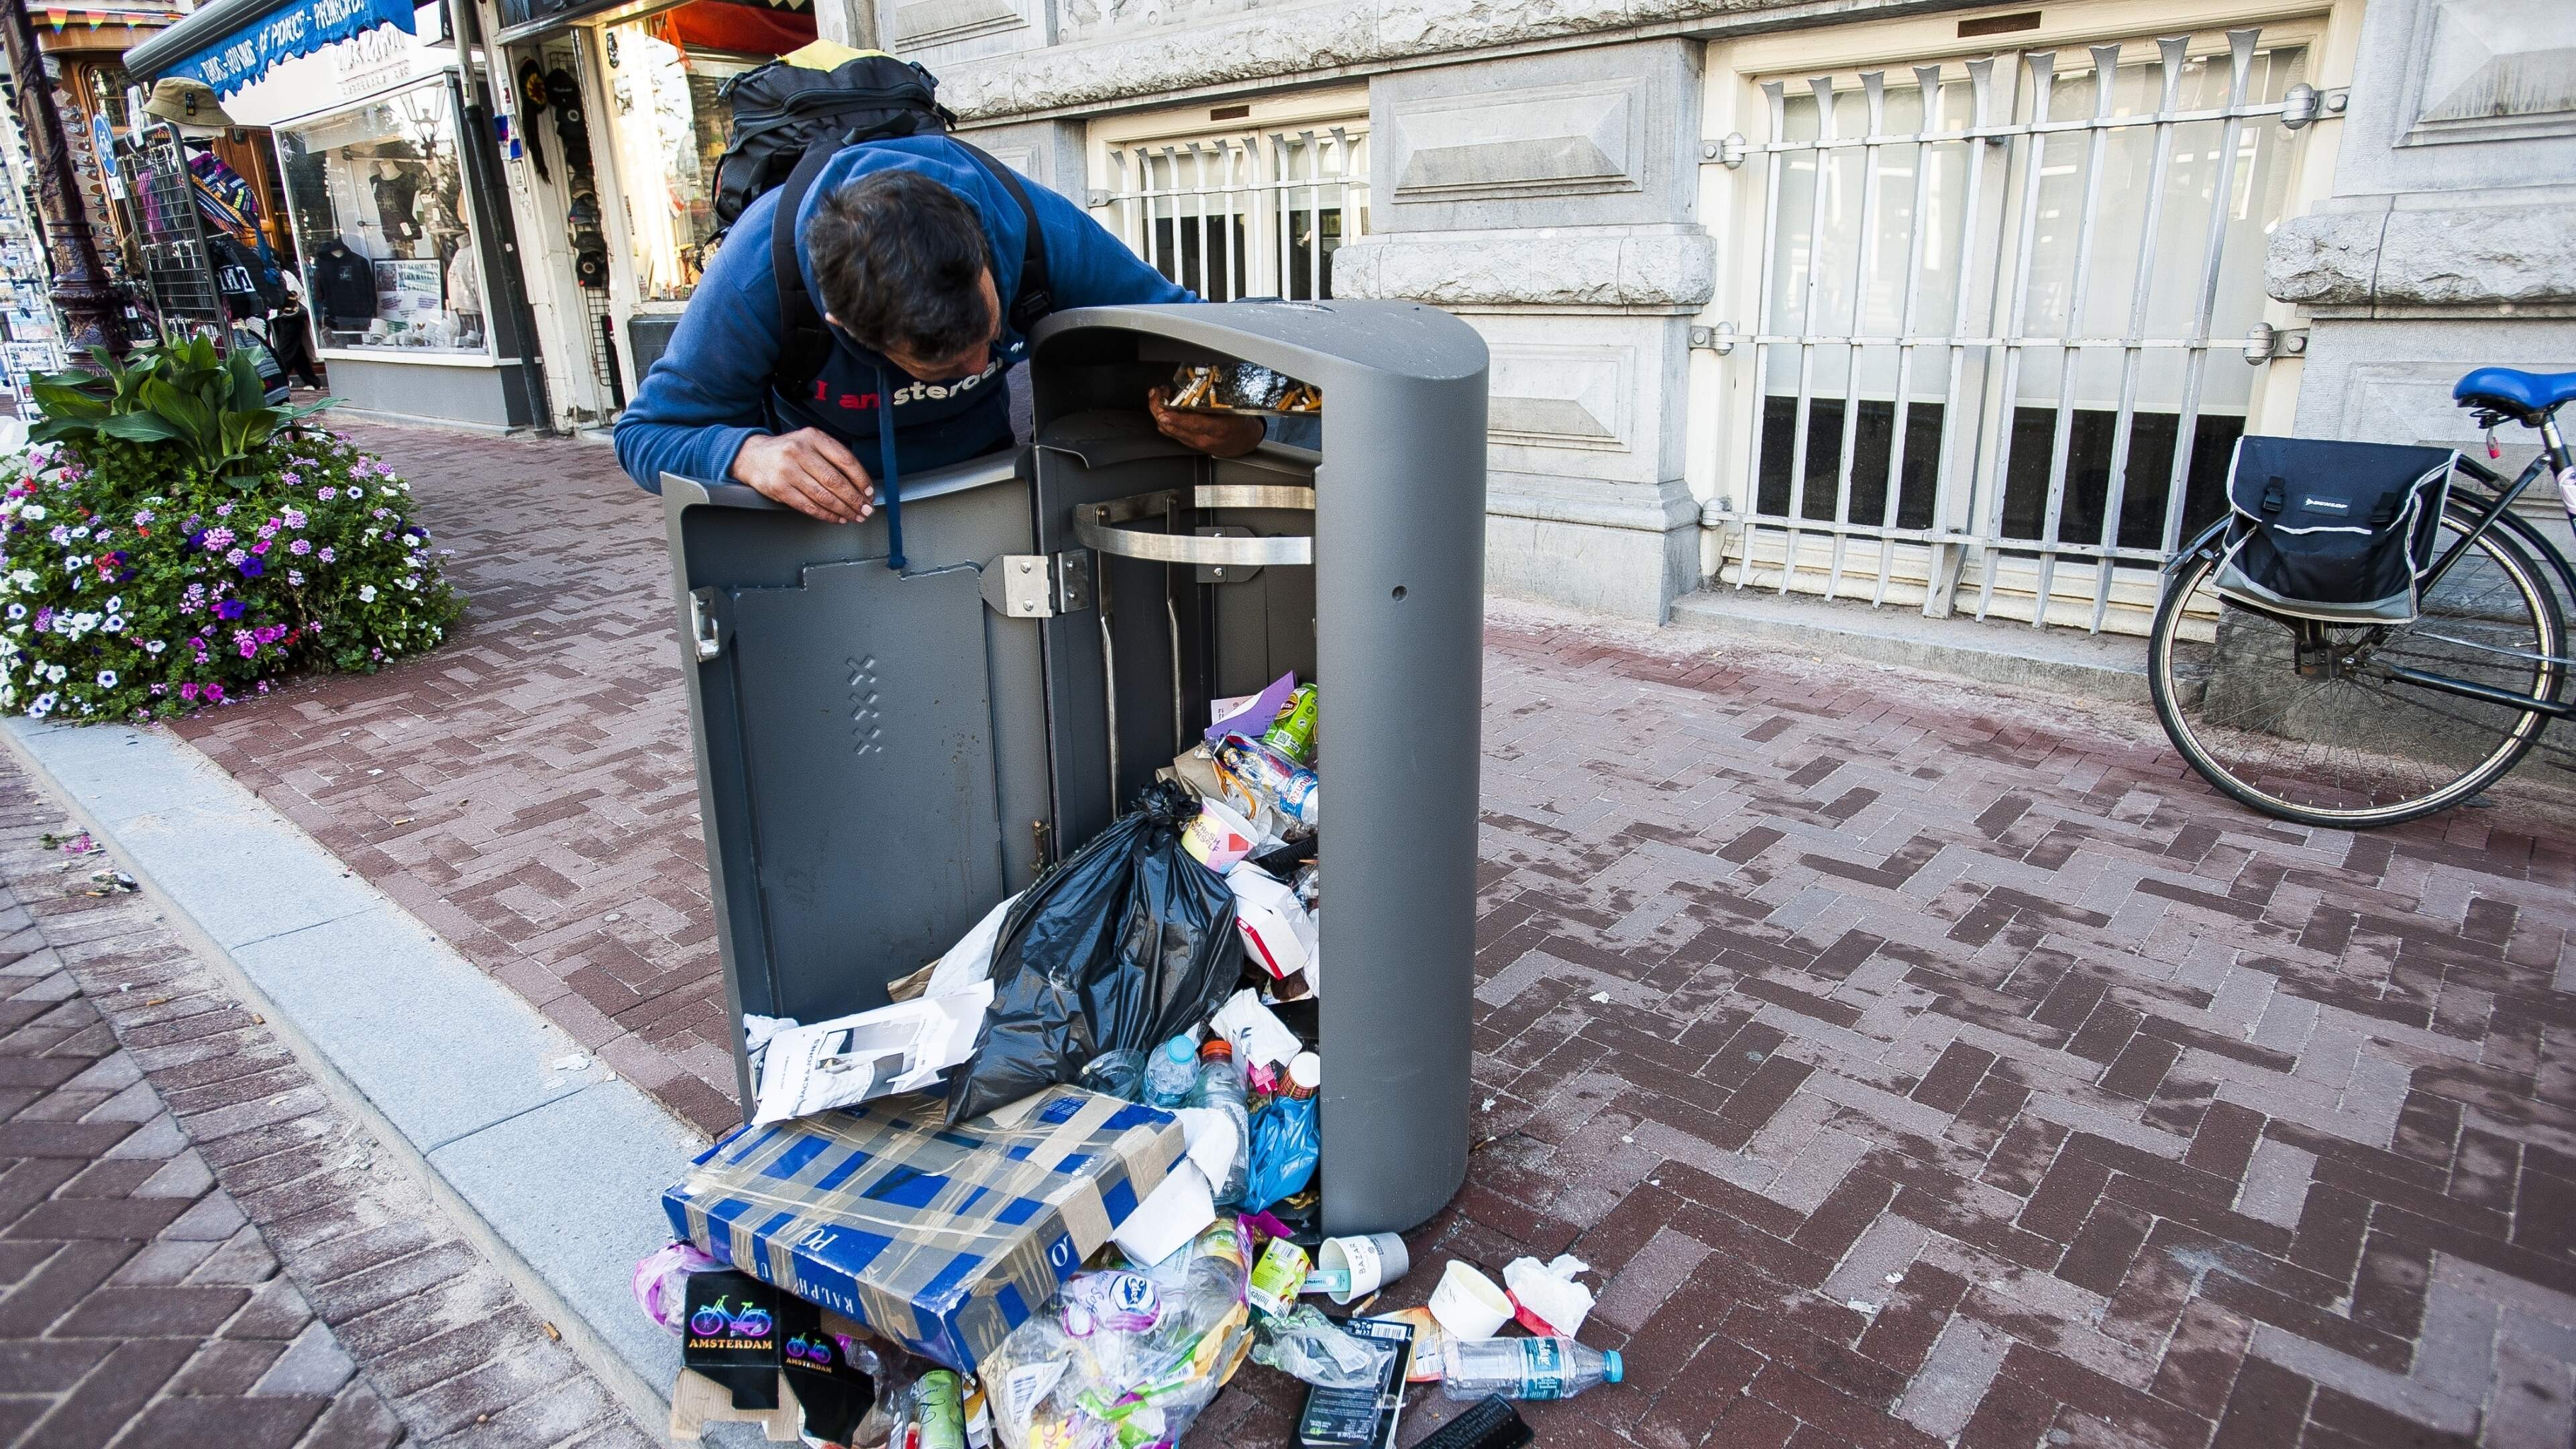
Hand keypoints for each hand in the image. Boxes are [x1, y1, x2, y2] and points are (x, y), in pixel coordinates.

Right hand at [730, 429, 877, 522]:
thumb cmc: (788, 451)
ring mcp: (787, 470)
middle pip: (835, 481)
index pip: (845, 460)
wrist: (753, 456)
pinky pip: (808, 506)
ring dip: (843, 510)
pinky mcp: (779, 488)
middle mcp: (799, 451)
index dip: (861, 479)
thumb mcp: (811, 443)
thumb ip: (833, 457)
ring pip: (823, 496)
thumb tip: (860, 485)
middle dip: (855, 499)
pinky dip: (826, 515)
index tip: (869, 492)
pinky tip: (836, 518)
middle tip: (865, 509)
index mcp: (813, 437)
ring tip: (854, 516)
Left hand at [1148, 386, 1265, 457]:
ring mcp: (1195, 443)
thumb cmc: (1240, 422)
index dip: (1176, 418)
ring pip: (1169, 431)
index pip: (1194, 424)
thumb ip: (1218, 398)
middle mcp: (1204, 438)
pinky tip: (1163, 406)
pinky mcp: (1189, 443)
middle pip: (1174, 429)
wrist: (1244, 442)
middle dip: (1159, 410)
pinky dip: (1164, 419)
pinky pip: (1171, 433)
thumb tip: (1202, 381)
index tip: (1163, 411)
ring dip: (1159, 413)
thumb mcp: (1236, 408)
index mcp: (1219, 428)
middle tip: (1156, 393)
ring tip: (1158, 395)